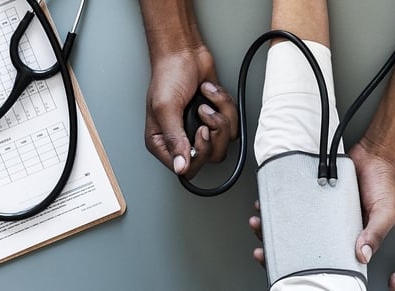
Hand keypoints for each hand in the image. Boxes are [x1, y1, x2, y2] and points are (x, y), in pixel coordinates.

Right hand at [144, 46, 237, 175]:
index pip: (186, 168)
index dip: (199, 154)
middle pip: (210, 157)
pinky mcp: (216, 118)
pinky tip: (210, 93)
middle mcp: (181, 139)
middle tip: (204, 113)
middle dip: (213, 132)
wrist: (184, 53)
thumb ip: (174, 140)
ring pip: (224, 141)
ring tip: (205, 100)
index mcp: (162, 142)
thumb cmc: (169, 75)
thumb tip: (181, 167)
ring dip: (220, 115)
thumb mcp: (166, 108)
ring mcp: (200, 129)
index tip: (200, 132)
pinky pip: (232, 124)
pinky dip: (225, 105)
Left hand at [247, 140, 394, 265]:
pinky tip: (270, 202)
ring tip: (260, 220)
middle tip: (261, 240)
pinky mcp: (314, 192)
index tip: (282, 264)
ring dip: (273, 223)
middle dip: (277, 244)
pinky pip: (294, 199)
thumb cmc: (385, 185)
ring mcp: (321, 210)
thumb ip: (375, 233)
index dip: (300, 264)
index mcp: (348, 238)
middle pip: (300, 242)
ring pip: (292, 221)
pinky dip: (281, 202)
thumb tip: (362, 254)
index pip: (321, 258)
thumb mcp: (385, 213)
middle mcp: (332, 227)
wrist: (378, 154)